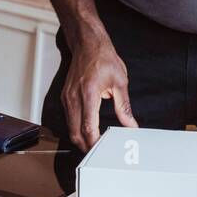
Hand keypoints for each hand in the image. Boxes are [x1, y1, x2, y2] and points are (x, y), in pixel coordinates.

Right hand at [62, 35, 137, 152]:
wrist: (88, 44)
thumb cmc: (103, 58)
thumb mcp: (120, 82)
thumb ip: (124, 107)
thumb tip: (130, 124)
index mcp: (88, 93)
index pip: (88, 127)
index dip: (94, 143)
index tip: (103, 151)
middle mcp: (74, 97)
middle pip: (75, 132)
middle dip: (86, 146)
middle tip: (100, 153)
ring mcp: (67, 97)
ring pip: (70, 127)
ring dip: (81, 138)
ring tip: (96, 144)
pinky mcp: (65, 97)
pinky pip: (69, 119)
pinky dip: (77, 128)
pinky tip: (88, 129)